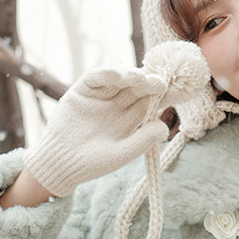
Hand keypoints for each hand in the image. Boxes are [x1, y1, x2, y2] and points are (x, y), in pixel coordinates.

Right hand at [24, 41, 210, 196]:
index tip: (178, 89)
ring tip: (140, 79)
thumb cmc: (92, 164)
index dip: (164, 94)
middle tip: (160, 82)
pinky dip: (106, 73)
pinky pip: (95, 77)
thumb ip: (142, 140)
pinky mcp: (81, 91)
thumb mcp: (121, 154)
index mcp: (130, 119)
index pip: (151, 101)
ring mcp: (100, 96)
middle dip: (150, 83)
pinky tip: (117, 75)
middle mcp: (117, 104)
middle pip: (138, 88)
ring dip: (131, 76)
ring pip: (120, 79)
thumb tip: (165, 127)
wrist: (60, 165)